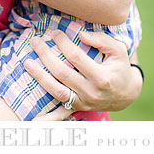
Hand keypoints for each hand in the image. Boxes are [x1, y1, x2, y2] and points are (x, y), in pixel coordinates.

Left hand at [23, 30, 142, 119]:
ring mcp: (83, 102)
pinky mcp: (77, 108)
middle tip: (35, 42)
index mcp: (101, 76)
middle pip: (62, 73)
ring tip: (27, 63)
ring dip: (40, 77)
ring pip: (57, 90)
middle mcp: (91, 92)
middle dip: (46, 56)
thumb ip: (102, 40)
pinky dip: (46, 117)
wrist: (126, 94)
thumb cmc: (120, 67)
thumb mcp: (119, 50)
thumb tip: (81, 33)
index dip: (63, 43)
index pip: (76, 57)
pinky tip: (32, 120)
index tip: (55, 32)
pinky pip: (59, 112)